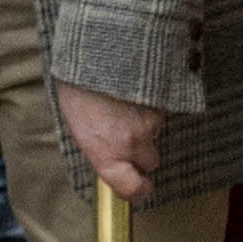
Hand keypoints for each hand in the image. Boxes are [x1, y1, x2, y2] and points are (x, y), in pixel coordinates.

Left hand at [54, 85, 164, 202]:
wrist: (94, 51)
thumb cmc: (78, 88)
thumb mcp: (79, 126)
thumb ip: (100, 149)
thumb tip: (109, 158)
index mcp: (105, 153)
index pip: (132, 188)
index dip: (138, 190)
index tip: (141, 188)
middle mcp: (131, 142)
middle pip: (150, 161)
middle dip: (143, 151)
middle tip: (128, 133)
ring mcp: (150, 122)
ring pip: (156, 132)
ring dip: (145, 122)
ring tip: (125, 101)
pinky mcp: (164, 102)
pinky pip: (161, 110)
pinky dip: (151, 103)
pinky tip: (134, 90)